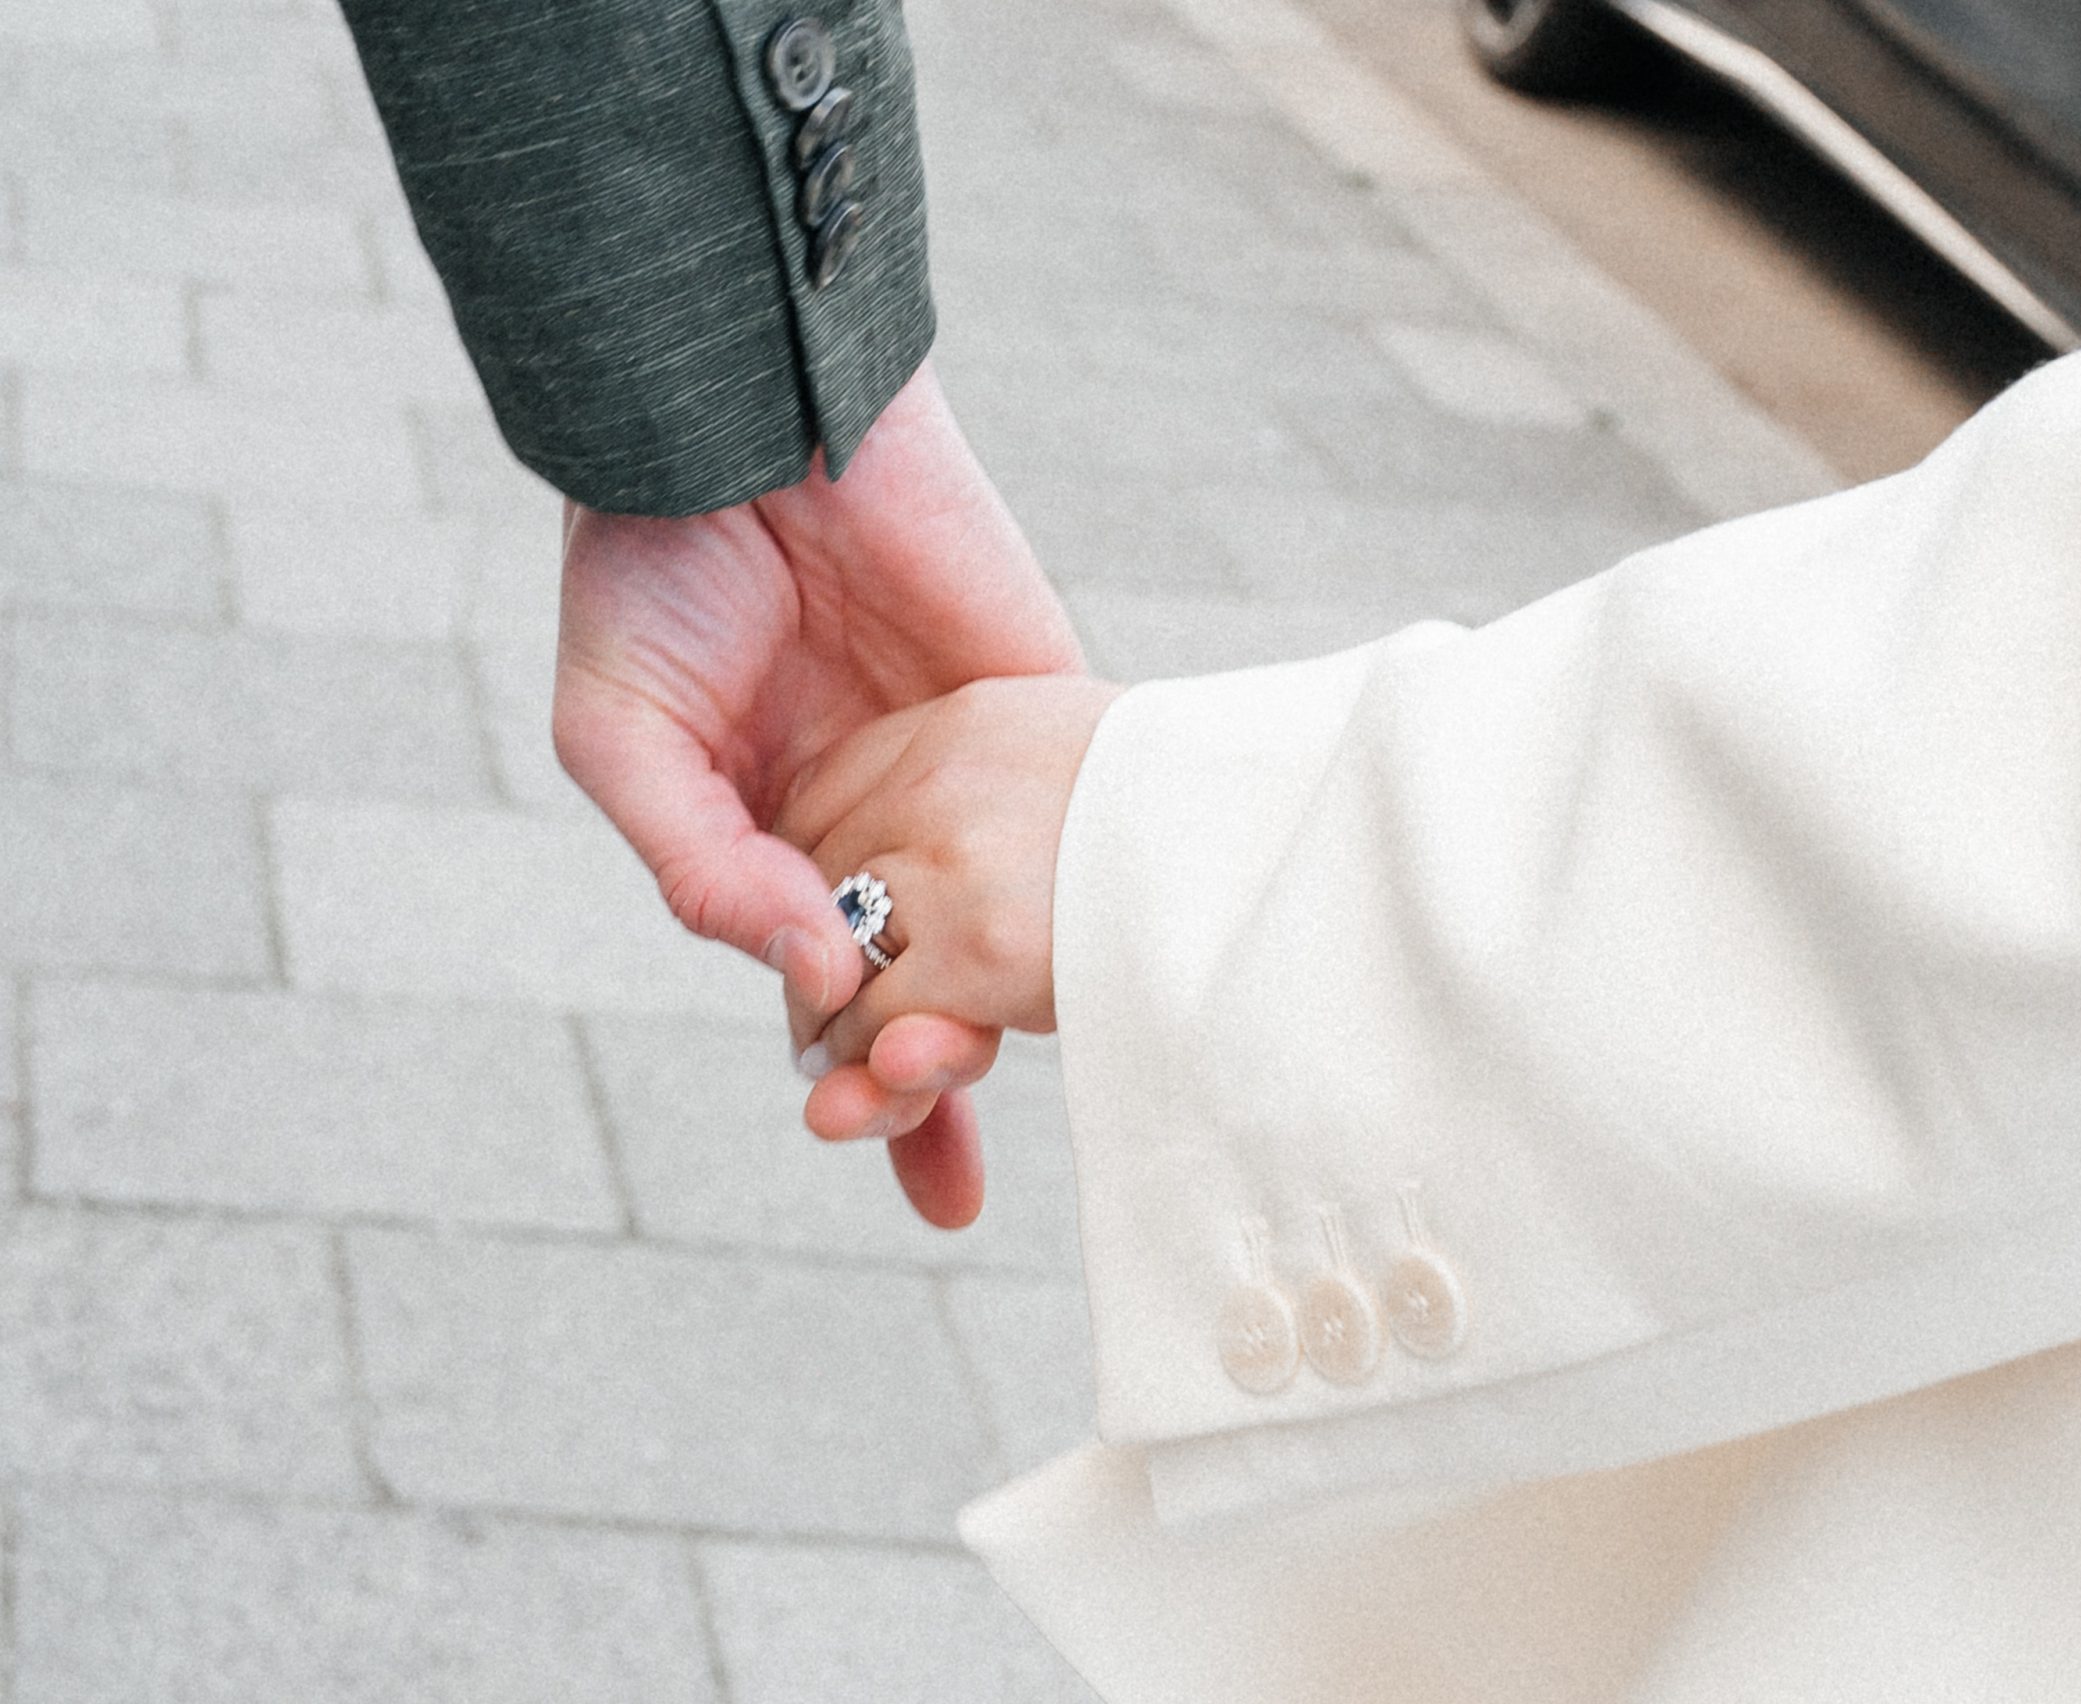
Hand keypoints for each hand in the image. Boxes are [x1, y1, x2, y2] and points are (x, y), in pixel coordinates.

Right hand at [552, 360, 1082, 1227]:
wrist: (742, 414)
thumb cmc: (652, 568)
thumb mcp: (622, 734)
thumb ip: (699, 866)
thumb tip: (814, 980)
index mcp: (780, 855)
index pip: (840, 1006)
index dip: (873, 1093)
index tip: (908, 1168)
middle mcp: (883, 832)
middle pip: (938, 991)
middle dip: (943, 1075)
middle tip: (945, 1125)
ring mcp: (970, 777)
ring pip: (1017, 926)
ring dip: (1015, 1007)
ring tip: (995, 1065)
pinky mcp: (1041, 705)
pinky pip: (1083, 812)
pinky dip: (1105, 881)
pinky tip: (1119, 950)